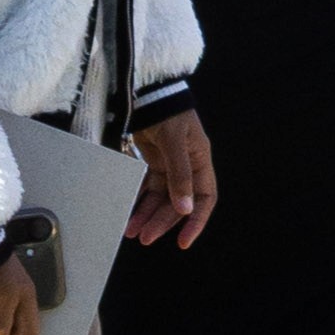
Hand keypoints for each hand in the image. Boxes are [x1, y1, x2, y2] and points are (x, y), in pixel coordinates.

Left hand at [128, 101, 217, 246]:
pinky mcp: (153, 163)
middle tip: (145, 237)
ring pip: (160, 199)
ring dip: (148, 215)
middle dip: (162, 222)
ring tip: (132, 231)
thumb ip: (180, 175)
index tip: (184, 241)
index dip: (197, 221)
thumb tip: (185, 208)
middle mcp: (187, 167)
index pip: (205, 199)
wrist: (148, 92)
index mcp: (200, 162)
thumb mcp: (176, 142)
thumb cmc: (168, 112)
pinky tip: (129, 213)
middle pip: (178, 203)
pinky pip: (147, 189)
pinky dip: (139, 202)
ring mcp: (169, 166)